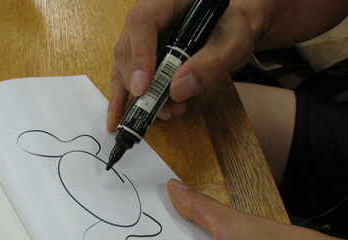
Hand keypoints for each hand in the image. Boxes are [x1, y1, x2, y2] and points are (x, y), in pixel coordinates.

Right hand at [107, 0, 255, 131]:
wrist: (228, 30)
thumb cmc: (229, 29)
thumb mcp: (231, 42)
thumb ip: (208, 63)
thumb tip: (176, 91)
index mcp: (164, 2)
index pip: (142, 24)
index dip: (139, 56)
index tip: (143, 88)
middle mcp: (146, 16)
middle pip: (127, 50)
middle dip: (140, 84)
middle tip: (160, 108)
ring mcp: (139, 38)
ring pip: (123, 67)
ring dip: (137, 96)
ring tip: (164, 113)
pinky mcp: (139, 58)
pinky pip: (124, 78)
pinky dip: (121, 101)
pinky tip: (116, 120)